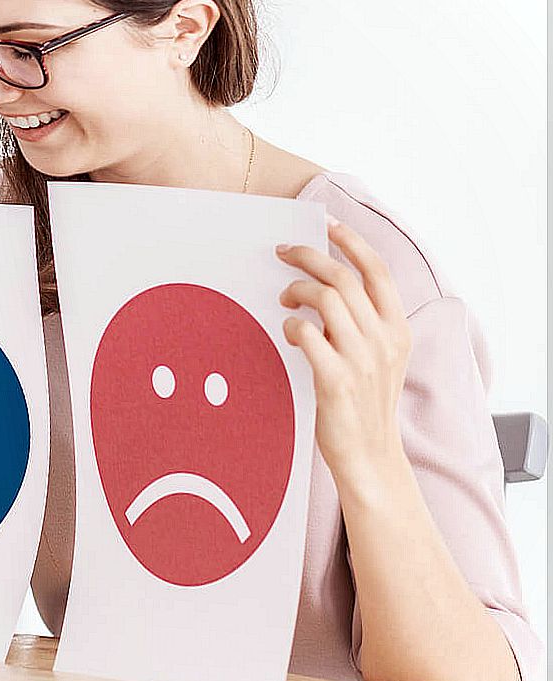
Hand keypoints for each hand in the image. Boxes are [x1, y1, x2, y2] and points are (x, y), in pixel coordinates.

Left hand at [277, 217, 410, 482]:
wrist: (370, 457)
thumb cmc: (365, 405)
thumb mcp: (379, 359)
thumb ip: (364, 325)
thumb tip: (328, 289)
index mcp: (398, 330)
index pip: (378, 271)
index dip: (352, 242)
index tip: (328, 224)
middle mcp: (384, 339)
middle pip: (344, 277)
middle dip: (309, 256)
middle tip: (283, 253)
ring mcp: (362, 360)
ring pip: (326, 298)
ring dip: (297, 290)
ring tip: (285, 301)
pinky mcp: (336, 380)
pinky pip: (308, 334)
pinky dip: (292, 326)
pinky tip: (288, 334)